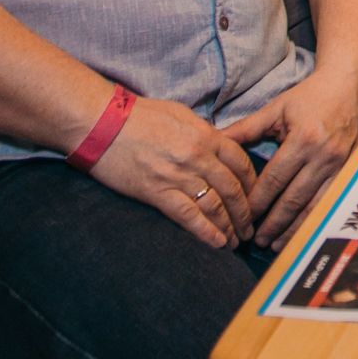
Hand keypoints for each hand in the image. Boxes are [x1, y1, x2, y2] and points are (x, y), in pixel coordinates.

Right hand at [87, 95, 257, 248]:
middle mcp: (198, 157)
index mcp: (206, 135)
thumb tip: (216, 145)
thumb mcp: (180, 114)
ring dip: (229, 226)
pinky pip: (188, 216)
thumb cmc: (139, 115)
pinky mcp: (157, 192)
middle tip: (250, 228)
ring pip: (215, 206)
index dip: (252, 185)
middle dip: (245, 212)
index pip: (241, 163)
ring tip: (236, 241)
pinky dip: (206, 232)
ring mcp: (178, 176)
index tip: (256, 198)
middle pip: (233, 189)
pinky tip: (217, 243)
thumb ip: (202, 132)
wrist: (101, 123)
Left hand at [220, 66, 357, 248]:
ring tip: (275, 244)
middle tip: (255, 240)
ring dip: (294, 228)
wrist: (352, 84)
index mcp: (303, 140)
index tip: (242, 217)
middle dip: (273, 223)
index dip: (257, 202)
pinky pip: (332, 201)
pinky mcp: (353, 169)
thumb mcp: (277, 108)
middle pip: (294, 199)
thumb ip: (246, 129)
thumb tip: (214, 140)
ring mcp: (341, 165)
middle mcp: (323, 156)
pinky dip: (315, 219)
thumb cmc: (312, 94)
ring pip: (315, 206)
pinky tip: (303, 231)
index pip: (274, 180)